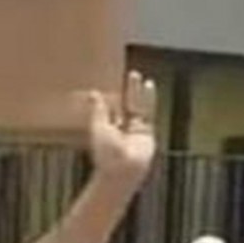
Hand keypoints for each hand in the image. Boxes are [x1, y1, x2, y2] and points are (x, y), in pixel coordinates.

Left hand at [88, 71, 156, 187]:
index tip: (107, 84)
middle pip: (126, 105)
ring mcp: (136, 130)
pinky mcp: (147, 131)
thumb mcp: (99, 126)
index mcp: (108, 130)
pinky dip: (149, 98)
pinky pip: (149, 111)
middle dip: (128, 91)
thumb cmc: (107, 151)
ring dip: (137, 91)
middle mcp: (123, 130)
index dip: (108, 98)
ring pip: (138, 106)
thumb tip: (93, 92)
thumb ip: (99, 109)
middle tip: (129, 74)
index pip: (109, 111)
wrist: (123, 168)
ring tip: (136, 75)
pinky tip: (148, 84)